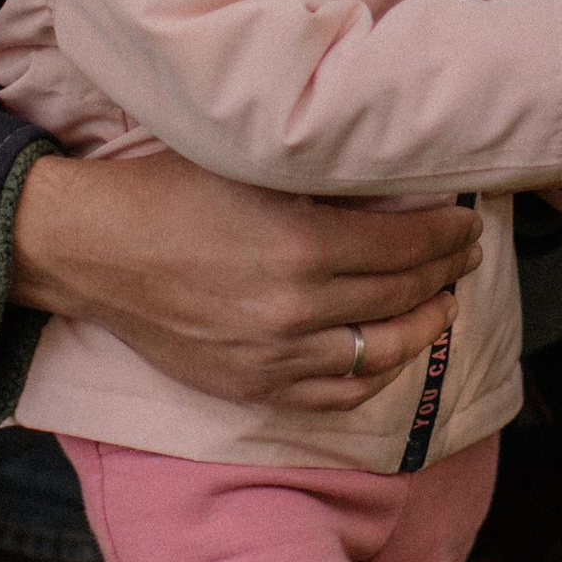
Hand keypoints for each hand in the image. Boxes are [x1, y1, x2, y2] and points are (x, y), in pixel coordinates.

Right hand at [9, 150, 480, 412]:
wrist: (94, 248)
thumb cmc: (169, 191)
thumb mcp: (254, 168)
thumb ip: (325, 187)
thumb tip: (394, 191)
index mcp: (301, 245)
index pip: (405, 247)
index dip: (446, 236)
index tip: (467, 226)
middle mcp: (294, 309)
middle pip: (399, 296)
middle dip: (443, 274)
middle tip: (464, 258)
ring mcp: (273, 356)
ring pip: (379, 351)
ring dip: (422, 326)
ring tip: (441, 305)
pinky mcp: (251, 384)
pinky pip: (335, 393)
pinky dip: (375, 375)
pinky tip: (392, 354)